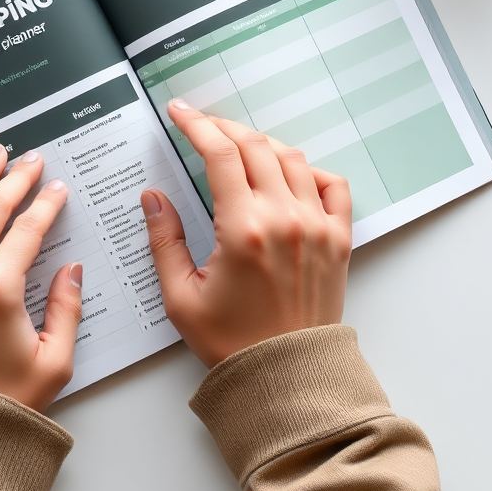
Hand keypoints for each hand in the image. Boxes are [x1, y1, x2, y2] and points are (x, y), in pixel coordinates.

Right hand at [141, 100, 352, 368]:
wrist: (286, 378)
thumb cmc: (232, 343)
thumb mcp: (181, 297)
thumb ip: (164, 240)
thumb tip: (152, 197)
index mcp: (243, 229)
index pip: (220, 154)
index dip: (197, 125)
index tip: (180, 112)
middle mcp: (285, 219)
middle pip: (255, 146)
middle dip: (224, 128)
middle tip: (202, 126)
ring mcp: (317, 226)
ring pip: (292, 158)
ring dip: (262, 144)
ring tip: (239, 147)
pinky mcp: (339, 239)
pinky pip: (334, 185)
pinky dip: (311, 169)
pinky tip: (290, 174)